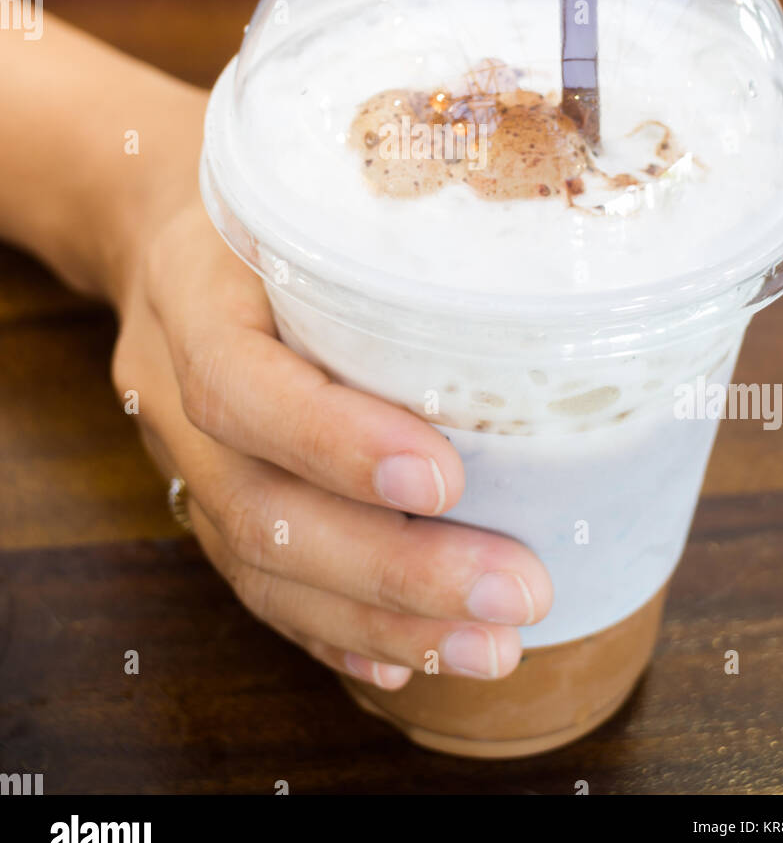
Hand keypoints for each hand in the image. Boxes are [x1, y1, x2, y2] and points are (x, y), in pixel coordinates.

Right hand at [111, 90, 553, 689]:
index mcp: (192, 293)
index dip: (335, 443)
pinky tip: (411, 661)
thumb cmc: (267, 197)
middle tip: (516, 592)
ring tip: (491, 646)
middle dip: (392, 570)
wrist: (158, 227)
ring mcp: (180, 456)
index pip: (242, 383)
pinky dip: (336, 634)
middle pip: (258, 508)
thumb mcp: (310, 181)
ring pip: (260, 568)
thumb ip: (394, 226)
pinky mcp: (204, 498)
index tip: (445, 479)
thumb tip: (563, 267)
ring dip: (380, 620)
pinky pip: (258, 584)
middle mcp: (172, 387)